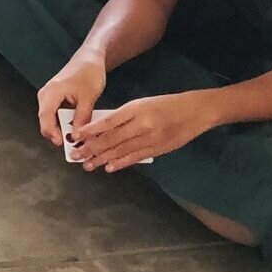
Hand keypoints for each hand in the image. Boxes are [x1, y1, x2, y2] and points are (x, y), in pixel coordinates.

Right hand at [36, 50, 107, 145]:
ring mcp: (48, 97)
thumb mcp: (88, 97)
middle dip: (57, 134)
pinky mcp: (54, 99)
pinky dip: (65, 122)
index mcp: (51, 92)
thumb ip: (82, 118)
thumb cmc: (88, 73)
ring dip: (62, 129)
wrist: (90, 59)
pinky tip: (76, 127)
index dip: (51, 132)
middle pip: (46, 120)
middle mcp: (45, 95)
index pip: (45, 117)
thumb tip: (77, 137)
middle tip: (73, 145)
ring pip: (51, 119)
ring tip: (76, 138)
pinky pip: (56, 115)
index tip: (62, 143)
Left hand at [71, 93, 216, 172]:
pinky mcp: (157, 149)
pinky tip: (108, 167)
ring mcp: (150, 139)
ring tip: (87, 164)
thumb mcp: (142, 104)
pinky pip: (135, 158)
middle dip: (91, 148)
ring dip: (102, 159)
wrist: (195, 111)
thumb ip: (122, 116)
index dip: (90, 131)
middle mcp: (141, 124)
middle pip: (111, 139)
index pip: (107, 122)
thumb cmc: (165, 104)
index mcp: (135, 109)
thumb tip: (100, 129)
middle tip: (76, 155)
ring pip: (120, 151)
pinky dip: (120, 163)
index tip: (76, 137)